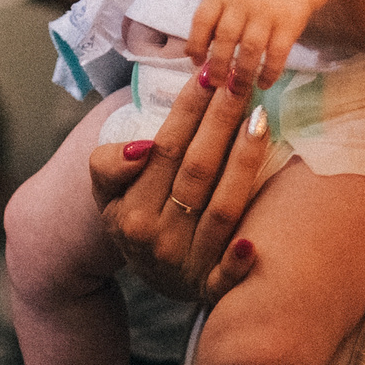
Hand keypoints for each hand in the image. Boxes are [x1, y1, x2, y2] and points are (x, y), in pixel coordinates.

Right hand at [87, 75, 270, 304]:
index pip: (166, 148)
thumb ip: (108, 166)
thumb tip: (143, 149)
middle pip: (198, 169)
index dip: (189, 109)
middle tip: (242, 77)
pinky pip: (225, 280)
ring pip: (221, 208)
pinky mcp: (211, 290)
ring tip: (260, 118)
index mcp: (130, 211)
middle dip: (221, 119)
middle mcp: (158, 238)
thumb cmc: (133, 216)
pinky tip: (252, 242)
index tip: (210, 74)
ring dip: (244, 162)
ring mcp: (187, 266)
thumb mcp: (105, 192)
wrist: (145, 276)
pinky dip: (237, 264)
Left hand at [186, 0, 314, 88]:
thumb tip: (196, 58)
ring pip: (250, 48)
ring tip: (238, 89)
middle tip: (217, 83)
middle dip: (219, 65)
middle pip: (226, 36)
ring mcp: (267, 12)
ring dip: (243, 73)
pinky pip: (277, 53)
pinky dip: (269, 73)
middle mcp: (243, 1)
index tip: (197, 63)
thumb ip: (214, 21)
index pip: (203, 19)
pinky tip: (263, 84)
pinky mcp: (289, 24)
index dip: (196, 43)